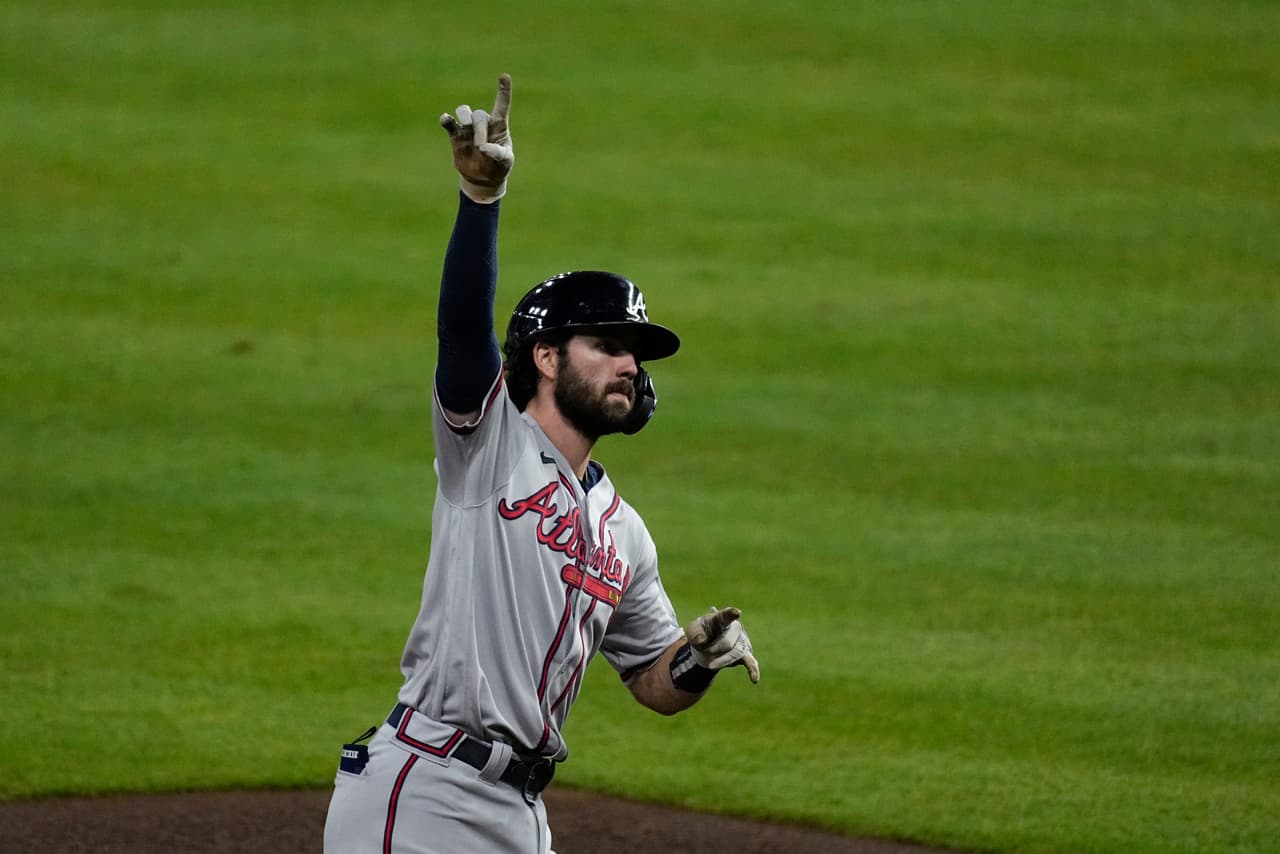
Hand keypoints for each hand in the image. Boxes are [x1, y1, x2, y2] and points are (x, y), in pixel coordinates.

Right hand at [440, 73, 513, 202]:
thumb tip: (483, 148)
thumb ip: (498, 154)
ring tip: (466, 127)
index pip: (501, 105)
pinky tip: (446, 119)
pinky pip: (449, 122)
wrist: (482, 178)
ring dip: (465, 118)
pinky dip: (446, 120)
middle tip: (482, 149)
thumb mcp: (505, 162)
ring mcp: (468, 128)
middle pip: (479, 115)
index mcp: (499, 126)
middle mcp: (483, 123)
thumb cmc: (498, 166)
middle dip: (479, 131)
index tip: (504, 76)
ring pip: (464, 111)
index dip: (503, 91)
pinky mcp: (456, 135)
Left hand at [685, 606, 759, 683]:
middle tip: (705, 651)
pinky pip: (751, 662)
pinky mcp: (745, 653)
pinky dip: (753, 670)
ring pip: (735, 653)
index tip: (736, 612)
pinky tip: (754, 679)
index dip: (730, 614)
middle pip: (727, 642)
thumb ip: (695, 634)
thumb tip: (702, 641)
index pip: (725, 616)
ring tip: (710, 665)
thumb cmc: (701, 634)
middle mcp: (735, 628)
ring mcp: (741, 640)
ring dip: (722, 661)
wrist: (707, 645)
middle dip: (714, 650)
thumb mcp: (693, 631)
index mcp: (721, 619)